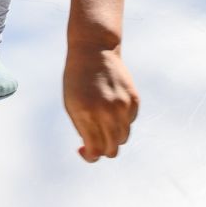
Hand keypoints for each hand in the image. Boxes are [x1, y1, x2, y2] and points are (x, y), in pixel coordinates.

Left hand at [62, 43, 138, 160]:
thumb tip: (94, 149)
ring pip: (123, 137)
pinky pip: (130, 122)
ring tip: (102, 122)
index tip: (84, 150)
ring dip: (113, 136)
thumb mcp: (71, 103)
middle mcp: (107, 111)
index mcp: (86, 113)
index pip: (95, 150)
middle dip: (103, 150)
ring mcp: (123, 105)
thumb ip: (82, 128)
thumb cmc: (77, 79)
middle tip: (94, 141)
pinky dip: (122, 121)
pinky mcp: (134, 99)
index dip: (89, 156)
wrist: (94, 50)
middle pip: (112, 149)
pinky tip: (112, 107)